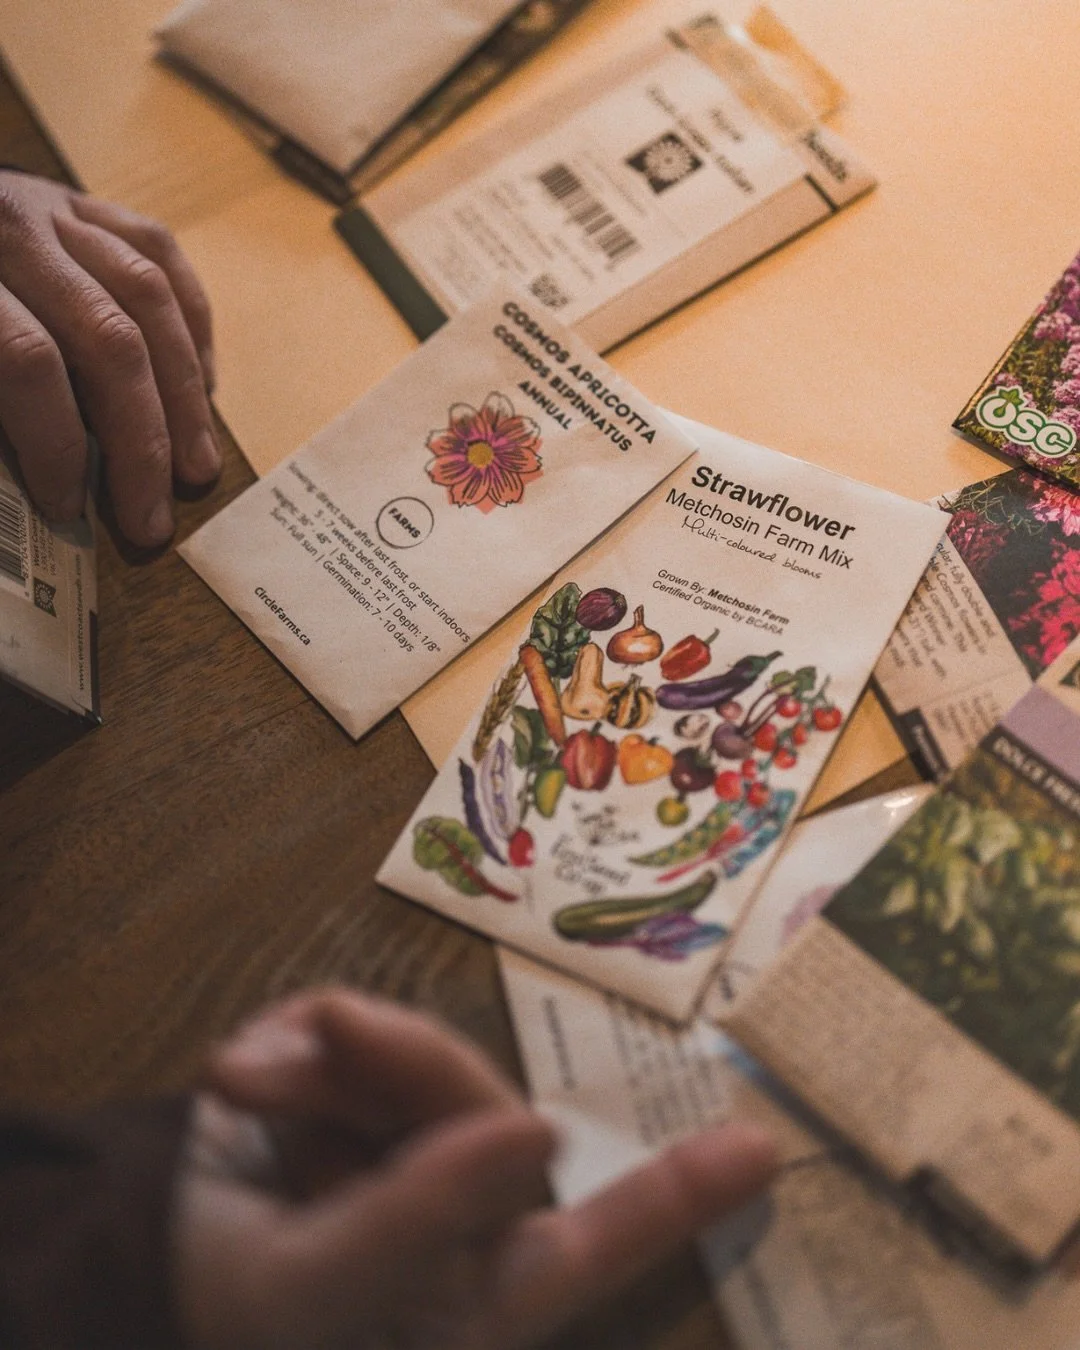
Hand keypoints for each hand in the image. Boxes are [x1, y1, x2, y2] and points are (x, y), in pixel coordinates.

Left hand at [0, 171, 216, 545]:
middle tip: (151, 518)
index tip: (65, 507)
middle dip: (141, 441)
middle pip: (109, 338)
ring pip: (149, 297)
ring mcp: (51, 207)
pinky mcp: (78, 200)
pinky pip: (159, 253)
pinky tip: (203, 386)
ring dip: (184, 396)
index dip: (56, 447)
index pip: (30, 363)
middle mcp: (10, 229)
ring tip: (196, 467)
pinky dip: (190, 323)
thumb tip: (37, 490)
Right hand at [174, 988, 777, 1349]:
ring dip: (319, 1060)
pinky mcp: (367, 1083)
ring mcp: (418, 1139)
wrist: (139, 1258)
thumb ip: (422, 1216)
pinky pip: (355, 1029)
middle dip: (388, 1072)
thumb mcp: (313, 1291)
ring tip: (240, 1083)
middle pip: (479, 1107)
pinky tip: (240, 1075)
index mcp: (479, 1289)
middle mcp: (465, 1210)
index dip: (669, 1201)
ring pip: (416, 1053)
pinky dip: (295, 1044)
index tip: (759, 1154)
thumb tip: (539, 1132)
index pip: (591, 1247)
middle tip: (261, 1074)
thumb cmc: (237, 1313)